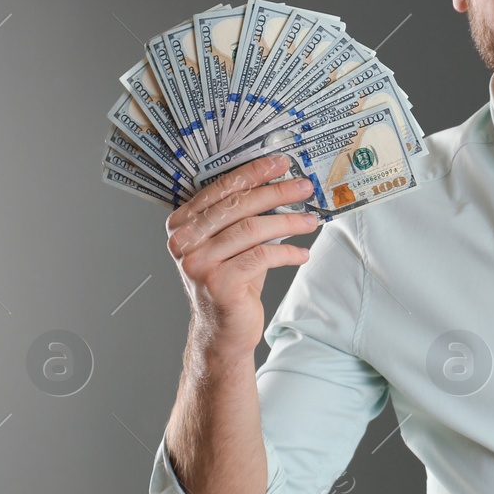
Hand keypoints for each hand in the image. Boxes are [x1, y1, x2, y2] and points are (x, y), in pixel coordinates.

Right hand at [166, 155, 321, 359]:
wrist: (222, 330)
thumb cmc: (231, 281)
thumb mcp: (232, 244)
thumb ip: (242, 215)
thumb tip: (282, 183)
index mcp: (181, 224)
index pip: (221, 189)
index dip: (254, 173)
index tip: (281, 163)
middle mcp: (183, 242)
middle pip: (238, 206)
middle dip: (277, 193)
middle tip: (305, 187)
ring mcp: (197, 263)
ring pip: (252, 230)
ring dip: (289, 222)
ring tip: (311, 221)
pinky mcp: (218, 283)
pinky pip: (261, 257)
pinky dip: (287, 253)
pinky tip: (302, 253)